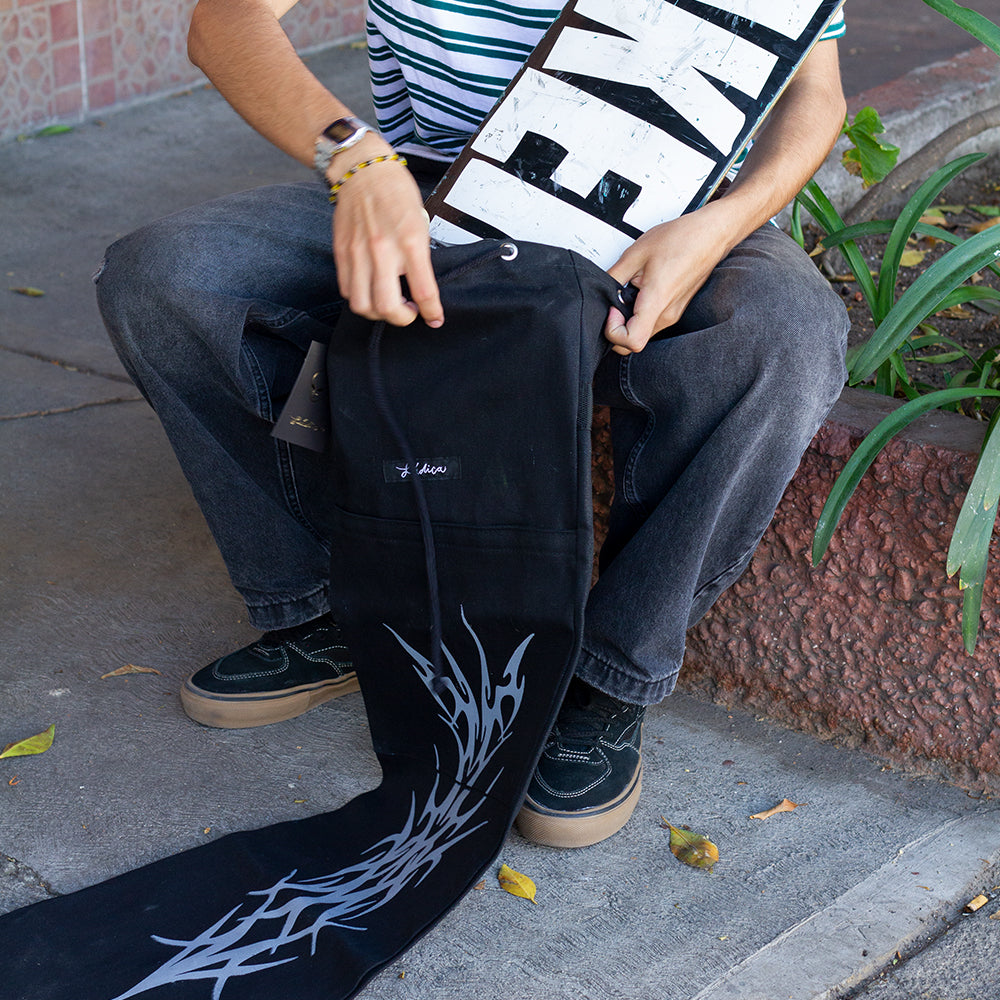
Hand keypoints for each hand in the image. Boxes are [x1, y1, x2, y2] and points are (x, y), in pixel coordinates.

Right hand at [331, 138, 443, 327]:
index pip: (424, 291)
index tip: (435, 319)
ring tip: (388, 304)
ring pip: (362, 305)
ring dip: (378, 313)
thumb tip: (421, 286)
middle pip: (387, 307)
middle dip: (402, 319)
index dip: (432, 313)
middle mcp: (383, 250)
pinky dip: (360, 298)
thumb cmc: (396, 193)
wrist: (363, 170)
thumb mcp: (421, 222)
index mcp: (411, 242)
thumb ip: (420, 256)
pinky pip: (346, 290)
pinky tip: (370, 290)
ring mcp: (358, 253)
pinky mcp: (341, 252)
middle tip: (409, 311)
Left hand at [604, 200, 740, 354]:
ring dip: (628, 320)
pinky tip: (639, 293)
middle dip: (617, 329)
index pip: (632, 342)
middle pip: (634, 342)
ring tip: (630, 292)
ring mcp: (673, 314)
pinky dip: (639, 314)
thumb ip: (614, 276)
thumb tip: (602, 292)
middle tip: (615, 304)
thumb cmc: (682, 238)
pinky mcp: (675, 310)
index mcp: (657, 302)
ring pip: (642, 333)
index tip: (611, 311)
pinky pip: (651, 322)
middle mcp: (667, 315)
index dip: (614, 331)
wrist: (711, 233)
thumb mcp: (636, 253)